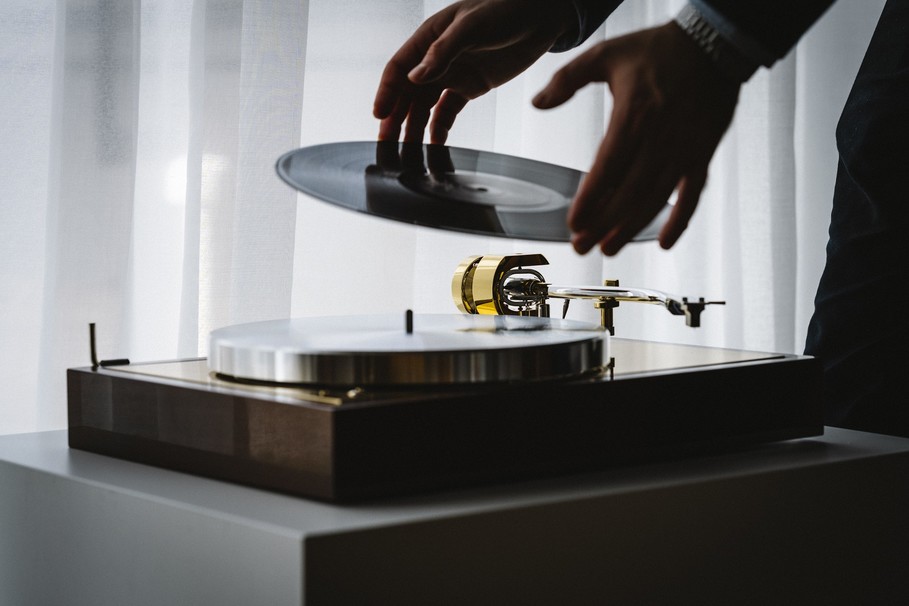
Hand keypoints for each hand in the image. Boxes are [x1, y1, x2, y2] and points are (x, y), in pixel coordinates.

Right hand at [373, 0, 575, 143]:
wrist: (540, 16)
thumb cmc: (504, 9)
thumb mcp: (471, 26)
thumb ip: (442, 51)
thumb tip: (414, 77)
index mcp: (428, 38)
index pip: (399, 68)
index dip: (387, 92)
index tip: (380, 115)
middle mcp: (435, 58)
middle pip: (407, 93)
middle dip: (395, 118)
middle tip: (386, 144)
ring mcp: (452, 74)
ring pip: (425, 106)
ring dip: (415, 128)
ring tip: (408, 152)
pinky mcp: (470, 87)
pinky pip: (448, 112)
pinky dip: (441, 128)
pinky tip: (435, 144)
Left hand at [533, 22, 741, 254]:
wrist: (713, 42)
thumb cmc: (657, 49)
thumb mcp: (605, 54)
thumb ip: (567, 79)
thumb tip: (538, 102)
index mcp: (633, 116)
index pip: (607, 169)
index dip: (589, 200)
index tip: (573, 223)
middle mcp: (660, 138)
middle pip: (628, 193)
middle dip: (603, 224)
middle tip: (582, 246)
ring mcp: (684, 149)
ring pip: (655, 200)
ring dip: (631, 228)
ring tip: (609, 248)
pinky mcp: (703, 153)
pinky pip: (693, 194)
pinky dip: (681, 220)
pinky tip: (665, 242)